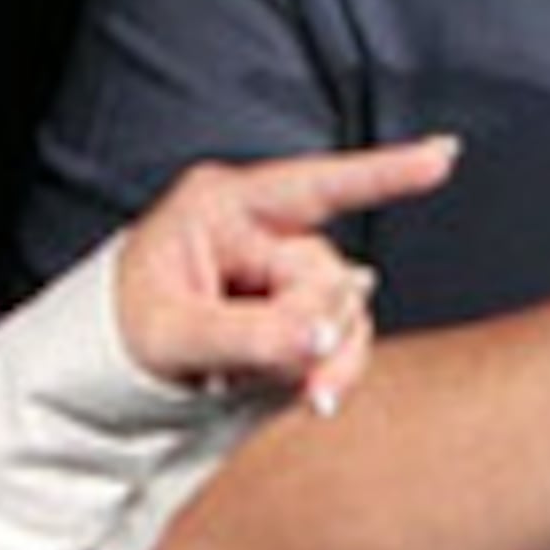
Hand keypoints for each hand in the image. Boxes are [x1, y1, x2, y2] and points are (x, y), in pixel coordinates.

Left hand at [111, 137, 462, 413]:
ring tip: (275, 394)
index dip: (385, 172)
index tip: (444, 155)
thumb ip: (250, 338)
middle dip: (317, 336)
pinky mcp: (294, 308)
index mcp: (221, 206)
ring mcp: (280, 268)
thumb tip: (322, 339)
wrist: (106, 370)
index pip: (314, 185)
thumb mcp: (173, 338)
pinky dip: (321, 371)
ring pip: (343, 315)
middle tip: (282, 385)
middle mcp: (259, 229)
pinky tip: (291, 389)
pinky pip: (335, 340)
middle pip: (330, 277)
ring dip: (323, 362)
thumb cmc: (122, 333)